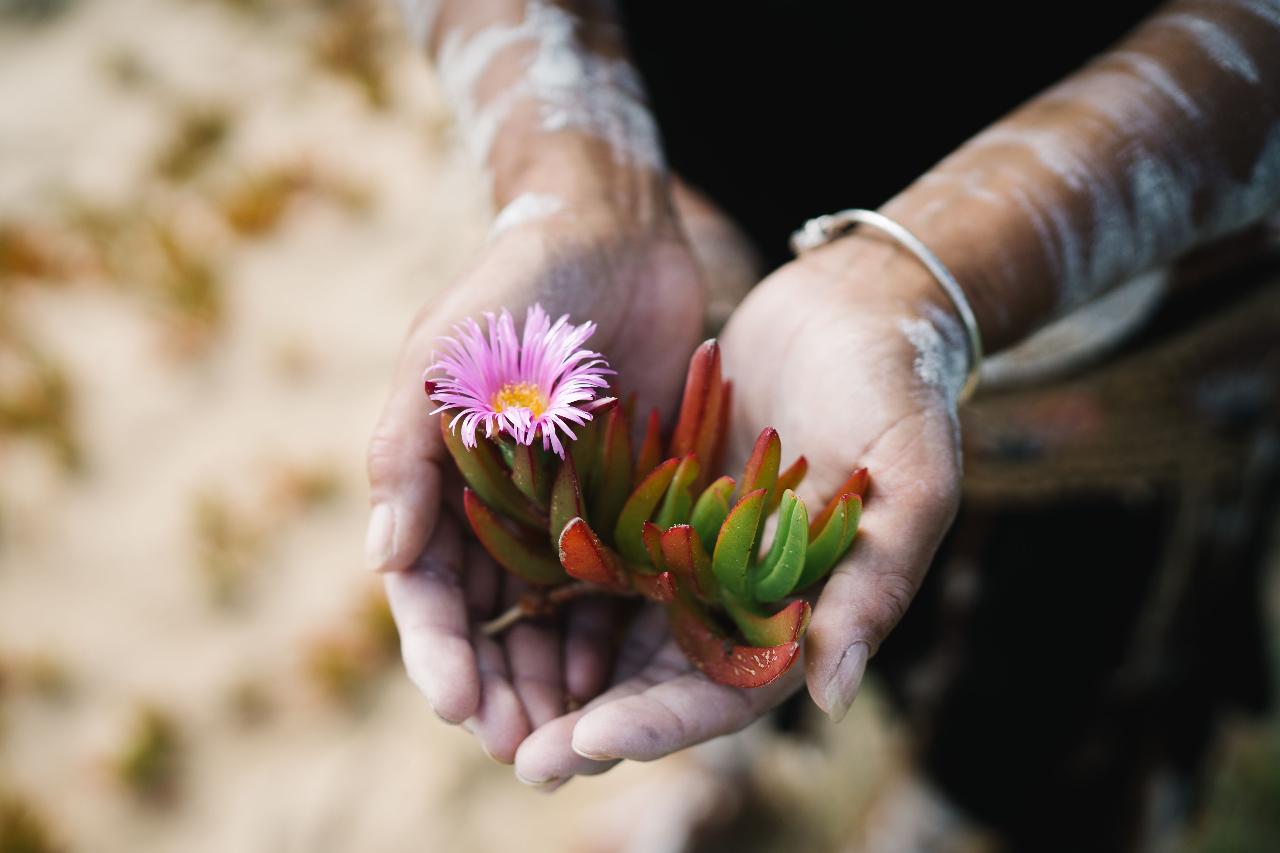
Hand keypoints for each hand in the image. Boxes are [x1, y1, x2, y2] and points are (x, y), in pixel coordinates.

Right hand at [369, 198, 704, 757]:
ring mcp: (565, 514)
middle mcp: (498, 511)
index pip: (427, 588)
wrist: (613, 236)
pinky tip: (630, 678)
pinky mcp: (628, 504)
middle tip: (525, 752)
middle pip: (490, 625)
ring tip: (578, 737)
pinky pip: (618, 587)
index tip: (458, 704)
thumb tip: (386, 556)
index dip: (438, 650)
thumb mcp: (446, 357)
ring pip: (552, 623)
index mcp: (439, 484)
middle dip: (500, 689)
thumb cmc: (514, 290)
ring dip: (558, 682)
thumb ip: (407, 448)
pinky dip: (616, 637)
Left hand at [512, 233, 964, 783]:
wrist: (856, 306)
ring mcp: (691, 547)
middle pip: (658, 679)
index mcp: (802, 610)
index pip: (728, 691)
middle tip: (519, 756)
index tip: (589, 738)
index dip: (661, 722)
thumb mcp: (911, 484)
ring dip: (560, 671)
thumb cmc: (900, 392)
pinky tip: (499, 604)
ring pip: (615, 628)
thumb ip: (875, 587)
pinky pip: (595, 553)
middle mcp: (737, 592)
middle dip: (591, 721)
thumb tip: (833, 697)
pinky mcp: (653, 499)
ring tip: (487, 703)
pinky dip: (554, 585)